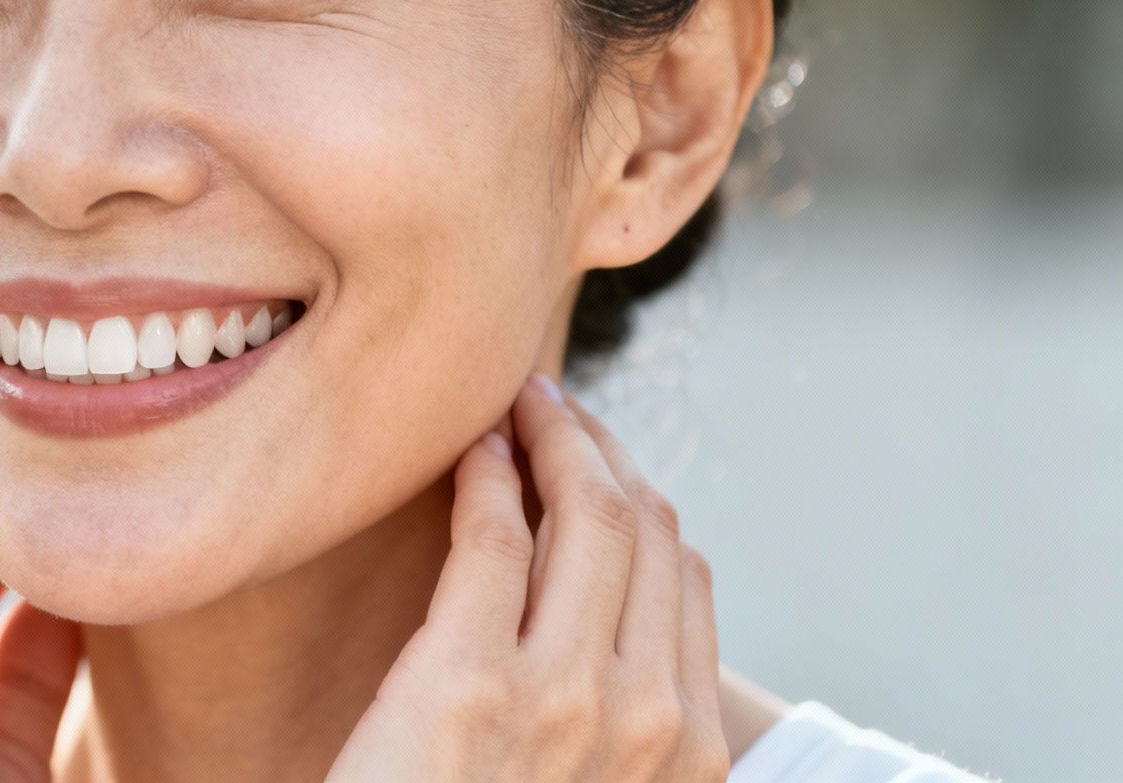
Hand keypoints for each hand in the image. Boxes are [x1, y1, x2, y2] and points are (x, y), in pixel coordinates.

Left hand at [329, 376, 728, 781]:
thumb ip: (619, 723)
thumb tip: (608, 628)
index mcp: (690, 755)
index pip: (686, 581)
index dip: (643, 500)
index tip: (597, 461)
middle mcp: (647, 720)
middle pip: (644, 532)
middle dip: (601, 451)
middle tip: (551, 409)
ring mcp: (563, 699)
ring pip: (586, 517)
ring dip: (551, 441)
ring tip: (515, 409)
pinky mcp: (466, 684)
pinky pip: (494, 540)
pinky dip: (484, 477)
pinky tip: (467, 453)